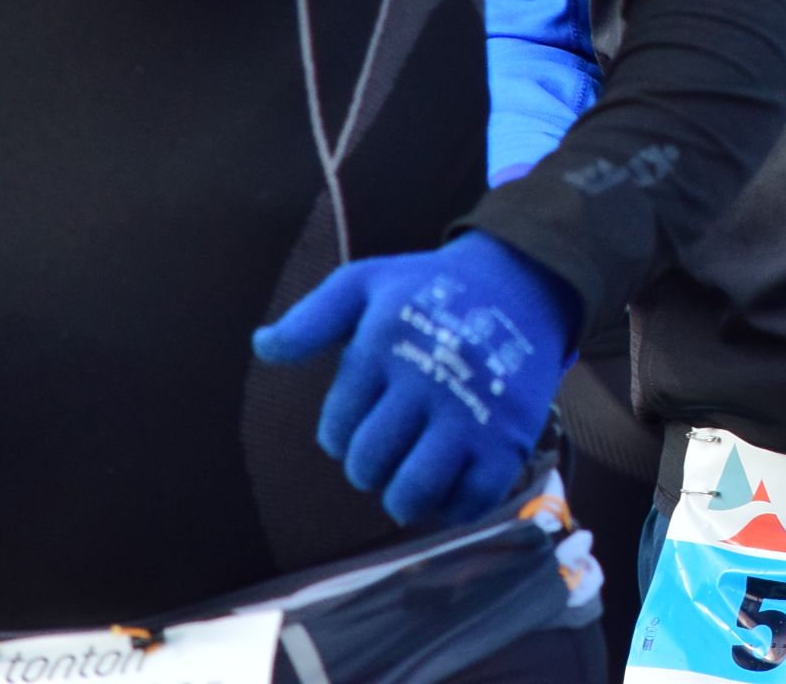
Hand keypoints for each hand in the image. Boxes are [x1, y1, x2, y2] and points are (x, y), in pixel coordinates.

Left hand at [253, 231, 577, 528]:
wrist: (523, 280)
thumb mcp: (367, 282)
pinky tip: (453, 478)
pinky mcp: (508, 440)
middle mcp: (425, 382)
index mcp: (383, 345)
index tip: (366, 417)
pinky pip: (468, 502)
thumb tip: (262, 348)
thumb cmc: (433, 288)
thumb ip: (312, 318)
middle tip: (390, 446)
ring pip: (412, 492)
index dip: (342, 433)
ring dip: (403, 495)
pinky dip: (453, 504)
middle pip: (368, 464)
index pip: (335, 428)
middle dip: (369, 465)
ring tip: (412, 474)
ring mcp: (470, 415)